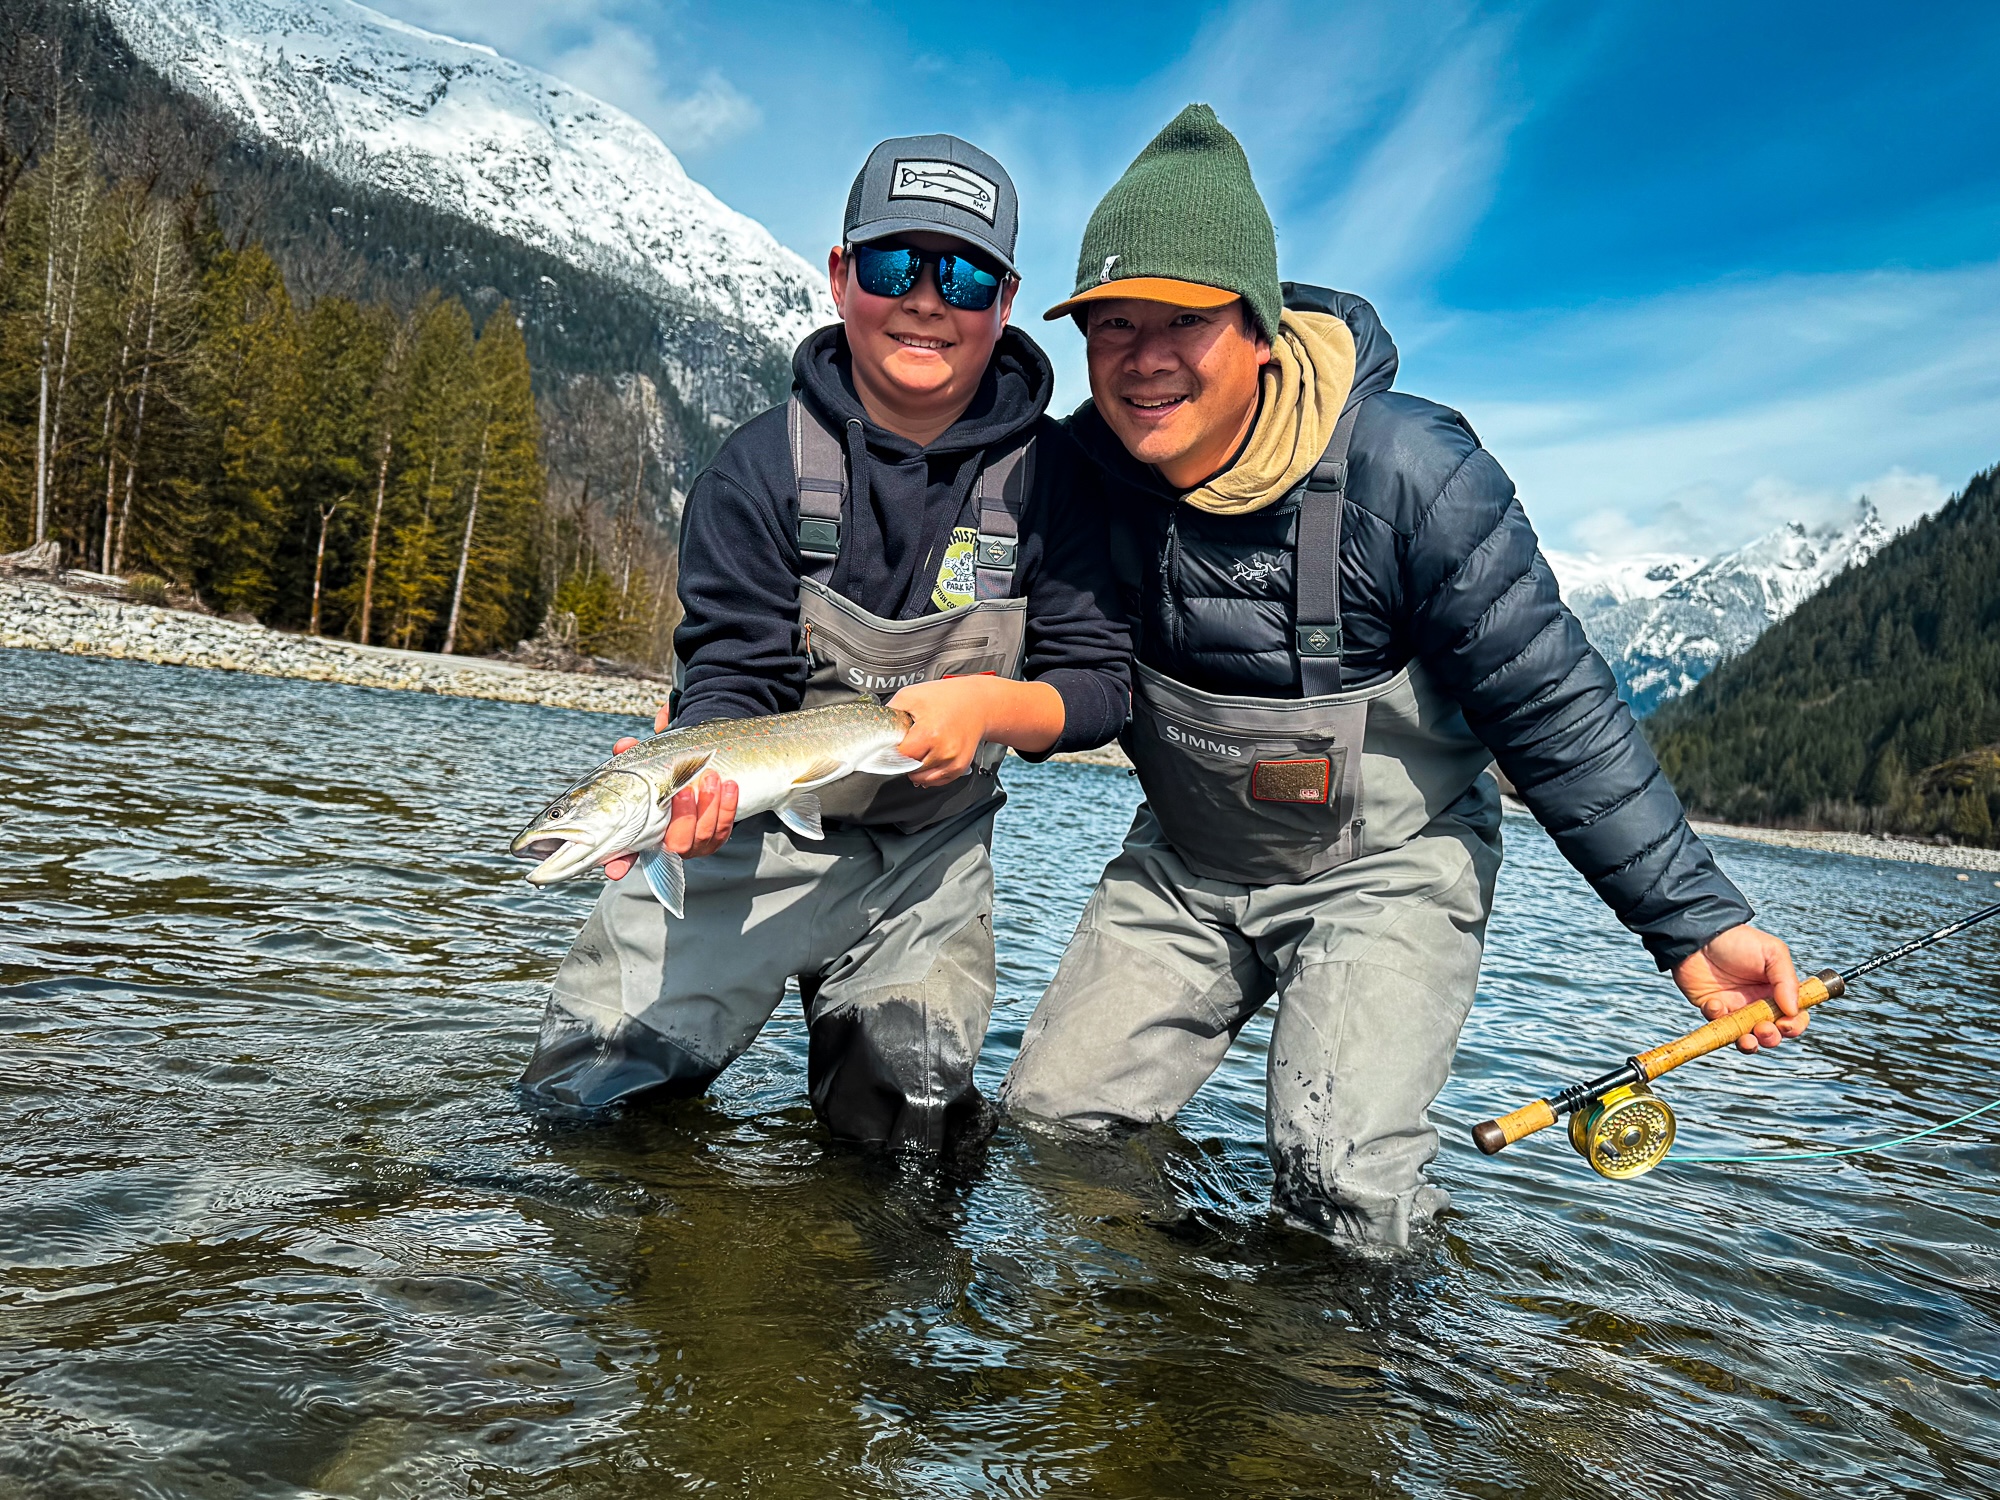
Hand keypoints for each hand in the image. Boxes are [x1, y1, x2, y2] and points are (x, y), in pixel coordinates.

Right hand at [600, 737, 737, 879]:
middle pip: (676, 843)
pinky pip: (724, 828)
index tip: (614, 870)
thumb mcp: (646, 768)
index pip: (626, 855)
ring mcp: (693, 846)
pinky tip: (729, 785)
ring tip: (711, 777)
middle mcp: (667, 846)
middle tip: (685, 789)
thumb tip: (623, 746)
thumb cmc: (662, 781)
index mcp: (642, 836)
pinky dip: (728, 807)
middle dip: (683, 816)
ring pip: (703, 834)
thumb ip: (634, 758)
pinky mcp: (714, 841)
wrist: (694, 783)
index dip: (620, 863)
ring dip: (709, 806)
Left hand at [887, 678, 990, 786]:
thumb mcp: (911, 696)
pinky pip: (935, 781)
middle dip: (905, 758)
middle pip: (909, 769)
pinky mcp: (959, 768)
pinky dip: (928, 773)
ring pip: (921, 779)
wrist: (978, 704)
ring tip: (922, 747)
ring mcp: (953, 762)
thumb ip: (890, 713)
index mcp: (929, 734)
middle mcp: (943, 752)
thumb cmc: (947, 697)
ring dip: (916, 768)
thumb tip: (876, 729)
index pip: (900, 756)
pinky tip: (930, 756)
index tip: (894, 743)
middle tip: (911, 741)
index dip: (893, 750)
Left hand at [1671, 923, 1807, 1051]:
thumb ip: (1786, 980)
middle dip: (1771, 1038)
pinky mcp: (1712, 1010)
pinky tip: (1715, 1004)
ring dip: (1750, 1044)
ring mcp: (1735, 1008)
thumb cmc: (1738, 940)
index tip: (1787, 1024)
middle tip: (1764, 1029)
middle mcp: (1758, 1003)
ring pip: (1747, 1038)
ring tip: (1748, 1038)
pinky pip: (1717, 1026)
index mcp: (1777, 990)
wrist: (1698, 936)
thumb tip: (1793, 1010)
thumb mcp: (1772, 953)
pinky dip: (1718, 1020)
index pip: (1795, 1016)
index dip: (1795, 1025)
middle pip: (1773, 1033)